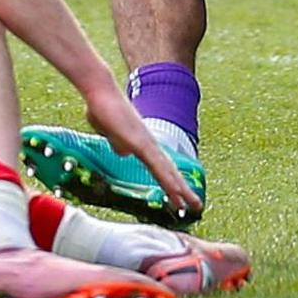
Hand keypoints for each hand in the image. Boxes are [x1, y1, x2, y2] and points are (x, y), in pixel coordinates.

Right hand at [81, 79, 203, 221]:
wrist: (99, 91)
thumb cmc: (102, 108)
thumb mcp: (110, 132)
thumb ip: (118, 142)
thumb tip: (125, 153)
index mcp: (142, 143)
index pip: (161, 168)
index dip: (171, 183)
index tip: (179, 198)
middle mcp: (149, 143)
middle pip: (170, 171)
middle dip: (183, 190)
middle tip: (197, 206)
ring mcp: (145, 142)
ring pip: (167, 171)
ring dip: (181, 189)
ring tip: (193, 204)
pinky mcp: (139, 141)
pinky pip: (155, 164)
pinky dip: (166, 178)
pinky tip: (174, 189)